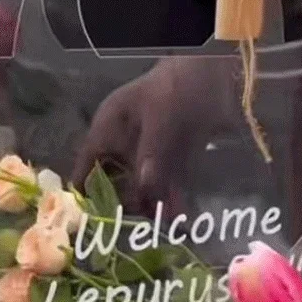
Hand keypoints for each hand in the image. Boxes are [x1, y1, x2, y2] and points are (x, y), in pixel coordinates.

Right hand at [73, 57, 239, 214]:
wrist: (215, 70)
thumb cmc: (176, 86)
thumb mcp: (160, 117)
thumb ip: (151, 154)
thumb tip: (143, 189)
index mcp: (108, 127)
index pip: (86, 165)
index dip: (86, 192)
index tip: (92, 220)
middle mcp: (124, 142)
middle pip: (114, 181)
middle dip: (124, 205)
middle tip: (132, 231)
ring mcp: (149, 149)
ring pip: (143, 185)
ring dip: (151, 206)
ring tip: (160, 229)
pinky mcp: (173, 155)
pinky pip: (167, 182)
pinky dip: (171, 198)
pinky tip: (179, 217)